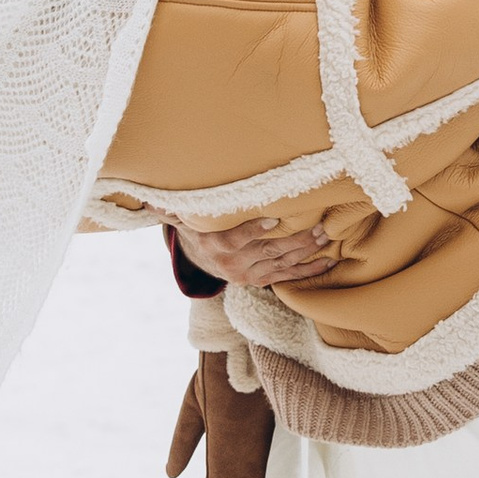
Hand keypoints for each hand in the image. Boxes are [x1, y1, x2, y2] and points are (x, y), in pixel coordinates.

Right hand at [173, 214, 336, 289]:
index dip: (255, 230)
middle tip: (317, 226)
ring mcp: (250, 274)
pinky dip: (309, 270)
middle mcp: (234, 263)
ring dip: (306, 251)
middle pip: (268, 251)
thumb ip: (174, 209)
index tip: (274, 219)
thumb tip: (150, 197)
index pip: (237, 239)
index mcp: (216, 247)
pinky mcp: (263, 280)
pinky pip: (288, 276)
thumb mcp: (185, 220)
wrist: (202, 263)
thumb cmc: (199, 231)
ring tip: (325, 237)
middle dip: (295, 239)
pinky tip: (328, 260)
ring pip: (282, 263)